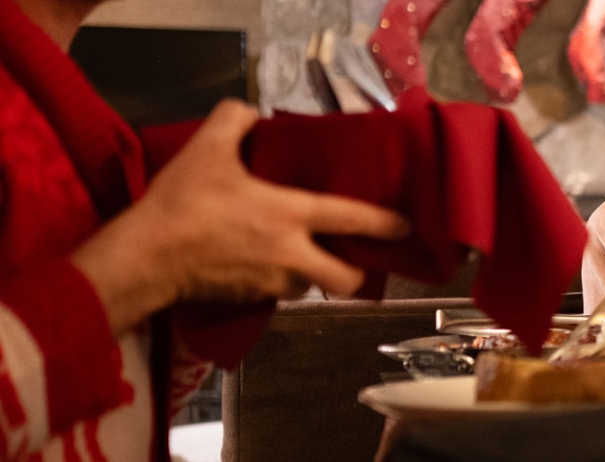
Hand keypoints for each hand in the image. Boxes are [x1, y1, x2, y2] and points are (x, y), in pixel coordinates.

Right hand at [72, 101, 410, 334]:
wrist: (145, 258)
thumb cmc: (182, 204)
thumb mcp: (207, 148)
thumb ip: (234, 120)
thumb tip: (248, 111)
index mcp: (291, 215)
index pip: (354, 219)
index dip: (386, 224)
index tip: (406, 227)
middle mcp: (292, 255)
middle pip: (347, 279)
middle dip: (356, 273)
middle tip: (350, 258)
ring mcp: (273, 283)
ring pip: (310, 288)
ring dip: (312, 276)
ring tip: (301, 256)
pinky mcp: (250, 299)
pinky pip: (278, 294)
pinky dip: (279, 283)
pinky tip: (264, 265)